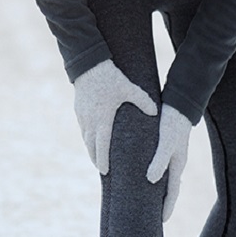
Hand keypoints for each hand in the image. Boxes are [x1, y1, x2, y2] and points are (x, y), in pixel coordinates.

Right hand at [72, 60, 156, 174]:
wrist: (88, 65)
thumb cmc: (110, 77)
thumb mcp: (129, 88)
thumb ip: (143, 101)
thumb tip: (156, 112)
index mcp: (102, 118)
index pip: (101, 145)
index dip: (102, 159)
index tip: (104, 171)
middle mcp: (90, 120)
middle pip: (91, 146)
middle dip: (96, 159)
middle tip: (103, 170)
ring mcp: (82, 116)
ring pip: (86, 138)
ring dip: (91, 149)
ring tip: (97, 159)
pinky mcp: (79, 110)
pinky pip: (83, 129)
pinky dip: (88, 138)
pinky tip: (92, 139)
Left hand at [146, 105, 193, 221]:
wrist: (178, 102)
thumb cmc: (173, 122)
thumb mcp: (166, 141)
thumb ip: (159, 160)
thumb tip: (150, 180)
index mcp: (176, 164)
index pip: (173, 192)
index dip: (167, 207)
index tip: (161, 222)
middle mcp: (173, 162)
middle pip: (167, 188)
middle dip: (159, 203)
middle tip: (150, 217)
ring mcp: (168, 154)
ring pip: (160, 177)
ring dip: (153, 190)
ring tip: (142, 201)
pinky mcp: (161, 146)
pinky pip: (154, 165)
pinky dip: (148, 174)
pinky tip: (138, 176)